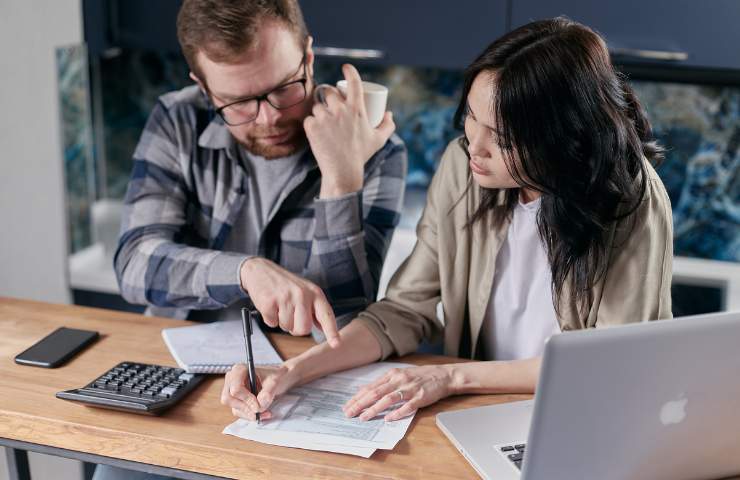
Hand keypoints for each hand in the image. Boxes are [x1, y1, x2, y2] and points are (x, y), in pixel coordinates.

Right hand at [221, 363, 299, 420]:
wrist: (278, 379)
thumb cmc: (274, 376)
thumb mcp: (275, 381)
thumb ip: (267, 392)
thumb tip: (259, 405)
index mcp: (239, 370)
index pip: (235, 388)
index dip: (246, 399)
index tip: (258, 406)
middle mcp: (232, 379)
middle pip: (229, 399)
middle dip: (245, 408)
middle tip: (260, 411)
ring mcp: (232, 390)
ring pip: (234, 407)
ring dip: (250, 414)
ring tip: (266, 413)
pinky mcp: (236, 400)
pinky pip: (239, 412)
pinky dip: (250, 415)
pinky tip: (262, 413)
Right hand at [240, 257, 339, 346]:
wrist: (260, 269)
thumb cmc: (285, 284)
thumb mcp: (305, 291)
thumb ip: (314, 309)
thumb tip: (323, 328)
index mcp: (315, 293)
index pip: (326, 315)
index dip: (332, 331)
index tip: (336, 344)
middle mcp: (302, 294)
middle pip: (304, 329)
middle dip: (295, 328)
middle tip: (290, 314)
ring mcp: (286, 297)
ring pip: (287, 327)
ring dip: (281, 321)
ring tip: (279, 305)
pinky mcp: (270, 301)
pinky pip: (272, 323)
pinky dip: (269, 318)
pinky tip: (270, 305)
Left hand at [304, 64, 395, 197]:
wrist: (342, 171)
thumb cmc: (361, 155)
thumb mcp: (379, 140)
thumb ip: (387, 125)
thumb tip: (388, 113)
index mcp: (357, 109)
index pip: (354, 82)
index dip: (350, 71)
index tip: (346, 67)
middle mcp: (340, 110)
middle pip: (329, 92)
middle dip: (329, 96)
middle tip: (330, 105)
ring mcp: (325, 118)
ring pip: (317, 106)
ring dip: (319, 111)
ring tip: (324, 122)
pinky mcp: (312, 127)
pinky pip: (309, 119)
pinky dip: (311, 124)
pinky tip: (316, 130)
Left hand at [343, 365, 454, 421]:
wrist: (443, 375)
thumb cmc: (420, 376)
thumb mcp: (399, 375)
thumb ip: (383, 383)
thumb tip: (364, 391)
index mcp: (392, 375)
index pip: (370, 387)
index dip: (357, 398)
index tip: (347, 406)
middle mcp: (399, 380)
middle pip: (375, 393)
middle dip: (360, 404)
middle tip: (349, 413)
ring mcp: (409, 388)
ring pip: (388, 399)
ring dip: (374, 409)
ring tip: (364, 417)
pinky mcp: (420, 397)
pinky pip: (407, 406)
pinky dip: (397, 413)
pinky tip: (388, 419)